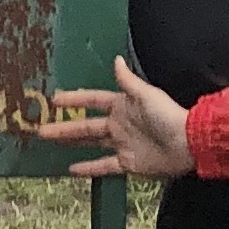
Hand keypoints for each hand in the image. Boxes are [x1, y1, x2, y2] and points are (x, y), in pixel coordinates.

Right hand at [39, 59, 193, 178]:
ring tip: (50, 142)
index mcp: (122, 105)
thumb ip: (128, 81)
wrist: (187, 143)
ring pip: (90, 143)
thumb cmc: (167, 115)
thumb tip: (115, 59)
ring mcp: (121, 145)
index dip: (74, 99)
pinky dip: (88, 168)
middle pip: (85, 124)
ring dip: (70, 142)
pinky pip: (103, 166)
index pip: (92, 100)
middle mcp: (118, 124)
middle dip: (63, 126)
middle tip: (41, 128)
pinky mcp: (127, 163)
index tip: (54, 100)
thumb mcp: (146, 94)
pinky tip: (71, 169)